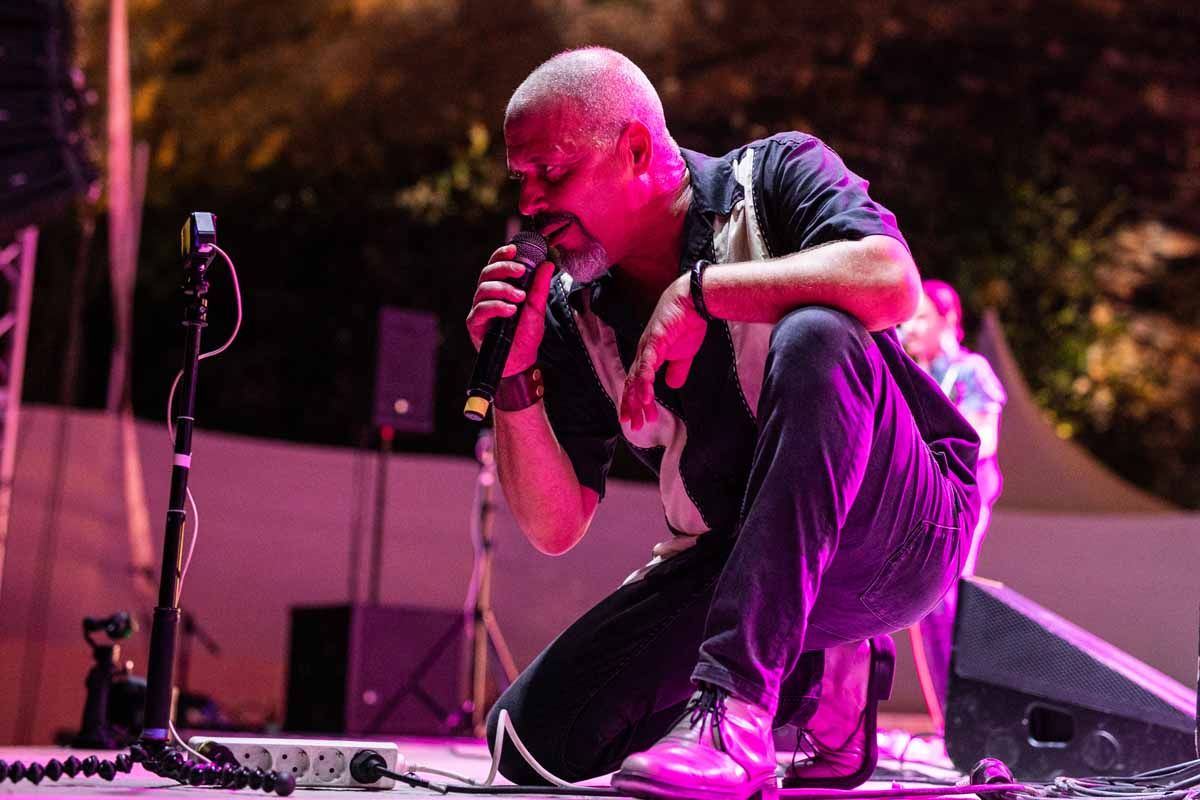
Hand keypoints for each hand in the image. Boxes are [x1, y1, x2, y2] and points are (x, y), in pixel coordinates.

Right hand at [465, 244, 555, 376]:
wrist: (522, 360)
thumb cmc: (526, 334)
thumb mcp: (537, 308)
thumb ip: (540, 287)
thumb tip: (547, 264)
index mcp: (499, 288)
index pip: (495, 265)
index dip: (501, 255)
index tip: (514, 249)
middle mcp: (486, 296)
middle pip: (487, 273)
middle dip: (504, 269)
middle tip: (521, 271)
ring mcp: (479, 309)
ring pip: (483, 289)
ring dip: (503, 289)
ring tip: (520, 297)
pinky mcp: (474, 324)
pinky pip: (481, 309)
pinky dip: (496, 306)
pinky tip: (510, 310)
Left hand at [619, 274, 707, 430]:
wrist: (694, 300)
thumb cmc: (688, 323)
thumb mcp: (684, 354)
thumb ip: (677, 370)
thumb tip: (672, 385)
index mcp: (649, 356)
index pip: (637, 383)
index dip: (636, 403)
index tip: (637, 421)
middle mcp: (643, 352)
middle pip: (632, 383)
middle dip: (631, 405)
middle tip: (632, 425)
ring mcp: (647, 346)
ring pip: (636, 377)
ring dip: (637, 398)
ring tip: (638, 415)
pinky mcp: (654, 339)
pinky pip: (647, 364)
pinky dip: (644, 381)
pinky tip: (645, 395)